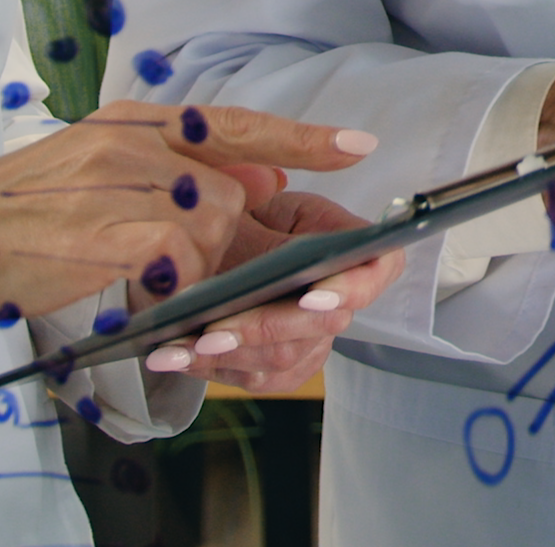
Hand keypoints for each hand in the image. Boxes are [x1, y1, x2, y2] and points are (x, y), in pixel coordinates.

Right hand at [0, 100, 378, 327]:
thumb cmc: (25, 213)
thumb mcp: (102, 167)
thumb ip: (179, 169)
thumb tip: (261, 180)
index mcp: (133, 122)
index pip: (234, 124)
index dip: (299, 138)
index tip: (357, 147)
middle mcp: (130, 143)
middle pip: (229, 196)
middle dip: (242, 245)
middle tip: (221, 277)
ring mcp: (117, 188)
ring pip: (208, 232)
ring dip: (198, 273)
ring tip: (151, 286)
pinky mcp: (107, 237)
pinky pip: (174, 266)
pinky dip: (171, 289)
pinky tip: (138, 295)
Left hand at [141, 187, 404, 390]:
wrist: (210, 240)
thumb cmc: (239, 211)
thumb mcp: (248, 195)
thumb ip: (259, 191)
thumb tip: (271, 178)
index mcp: (343, 239)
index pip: (378, 267)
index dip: (352, 288)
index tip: (310, 297)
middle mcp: (336, 294)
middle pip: (321, 325)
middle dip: (265, 328)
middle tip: (216, 330)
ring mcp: (312, 335)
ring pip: (284, 358)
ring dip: (230, 353)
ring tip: (183, 343)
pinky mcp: (283, 363)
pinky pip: (257, 376)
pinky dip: (214, 368)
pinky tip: (176, 356)